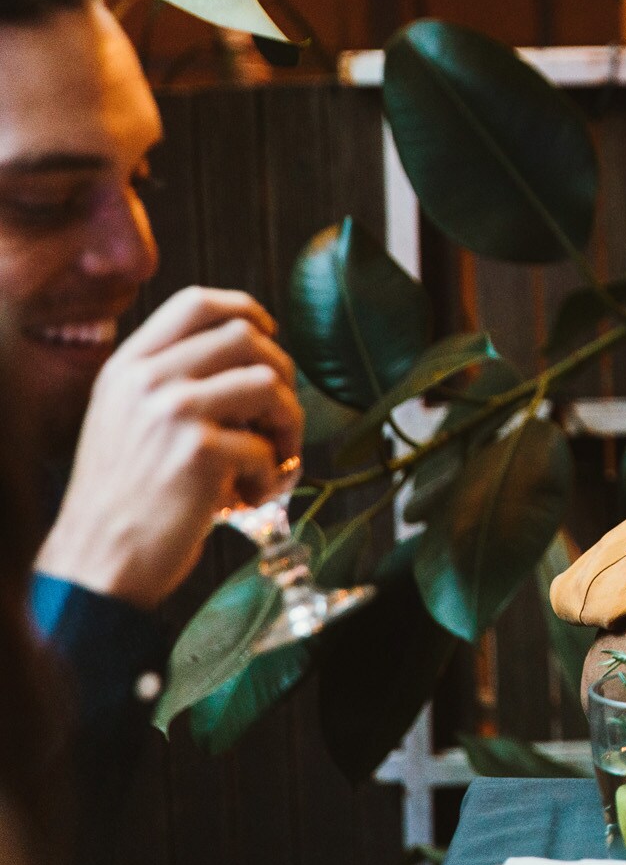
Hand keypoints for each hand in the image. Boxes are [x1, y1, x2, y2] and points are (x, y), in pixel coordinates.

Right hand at [35, 288, 301, 609]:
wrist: (97, 561)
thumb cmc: (126, 498)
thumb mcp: (126, 418)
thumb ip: (170, 380)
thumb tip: (252, 355)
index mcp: (128, 367)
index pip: (195, 303)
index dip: (245, 308)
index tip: (271, 333)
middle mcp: (147, 380)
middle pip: (245, 336)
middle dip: (283, 373)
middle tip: (281, 416)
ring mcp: (172, 411)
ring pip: (269, 383)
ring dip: (288, 426)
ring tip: (274, 460)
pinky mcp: (200, 451)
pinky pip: (267, 448)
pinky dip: (272, 477)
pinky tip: (248, 498)